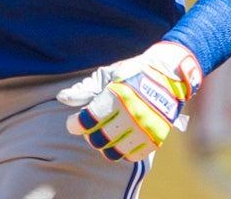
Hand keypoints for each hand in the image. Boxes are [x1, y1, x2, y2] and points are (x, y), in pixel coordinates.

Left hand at [57, 41, 202, 161]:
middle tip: (89, 127)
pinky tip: (119, 139)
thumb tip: (62, 98)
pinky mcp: (156, 138)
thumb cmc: (132, 73)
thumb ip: (85, 89)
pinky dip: (122, 151)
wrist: (168, 75)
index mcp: (117, 95)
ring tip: (104, 134)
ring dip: (104, 145)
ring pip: (114, 152)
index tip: (73, 123)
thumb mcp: (108, 75)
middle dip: (88, 135)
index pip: (87, 120)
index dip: (75, 124)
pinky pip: (132, 156)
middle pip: (98, 139)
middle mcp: (132, 114)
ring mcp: (145, 128)